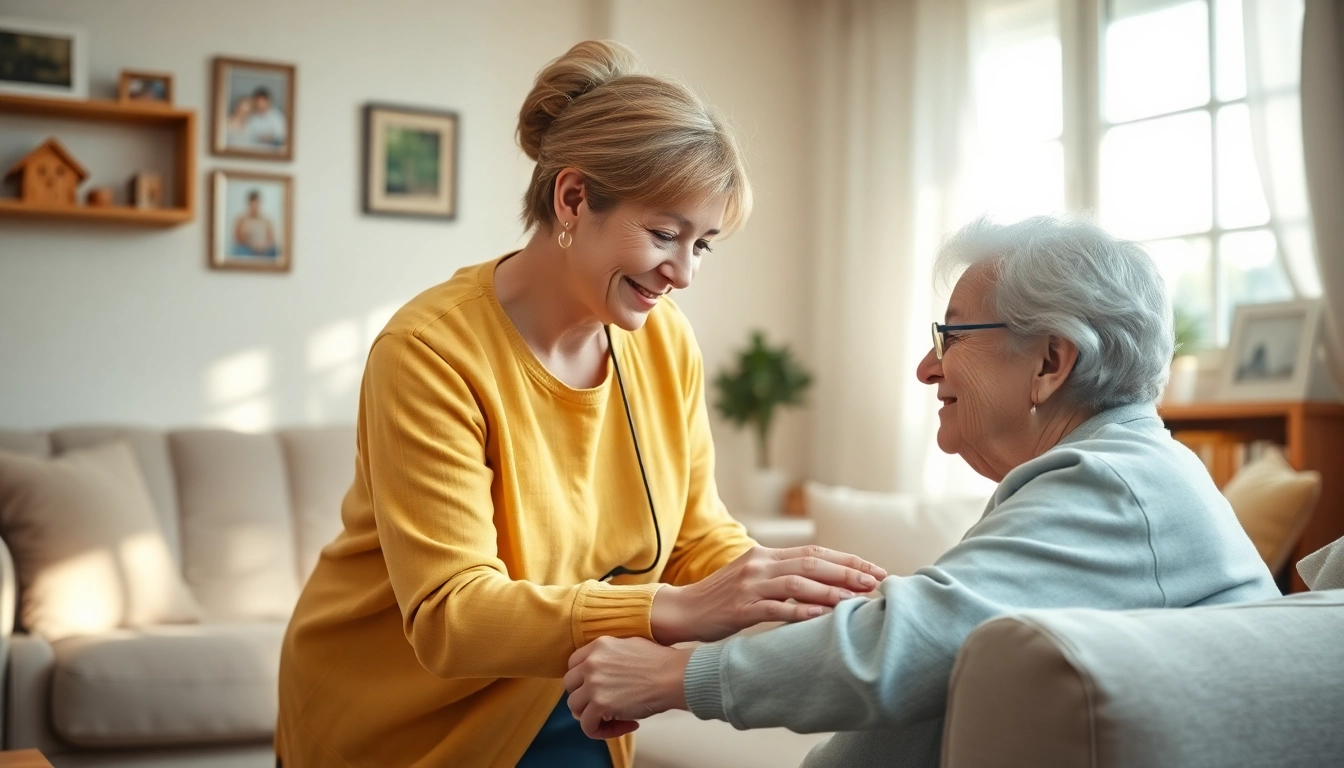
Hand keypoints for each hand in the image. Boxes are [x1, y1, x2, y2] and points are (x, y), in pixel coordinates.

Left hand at [565, 637, 691, 738]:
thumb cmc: (661, 663)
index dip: (581, 680)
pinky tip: (625, 726)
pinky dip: (602, 732)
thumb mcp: (630, 646)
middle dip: (584, 698)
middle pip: (569, 686)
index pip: (573, 664)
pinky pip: (587, 726)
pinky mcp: (600, 704)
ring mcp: (593, 684)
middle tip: (602, 706)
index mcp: (599, 646)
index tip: (594, 689)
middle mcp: (591, 663)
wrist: (674, 676)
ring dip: (592, 716)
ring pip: (574, 707)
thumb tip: (604, 674)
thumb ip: (610, 656)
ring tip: (614, 719)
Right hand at [650, 545, 885, 644]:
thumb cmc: (723, 598)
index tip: (874, 569)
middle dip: (847, 572)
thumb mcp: (753, 578)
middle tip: (876, 582)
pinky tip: (821, 616)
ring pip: (797, 584)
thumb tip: (822, 582)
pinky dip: (800, 611)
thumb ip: (783, 576)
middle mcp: (759, 564)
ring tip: (856, 600)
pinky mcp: (740, 608)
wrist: (684, 610)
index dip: (847, 560)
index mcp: (765, 555)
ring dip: (830, 592)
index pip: (814, 552)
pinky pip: (775, 608)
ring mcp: (749, 586)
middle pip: (811, 563)